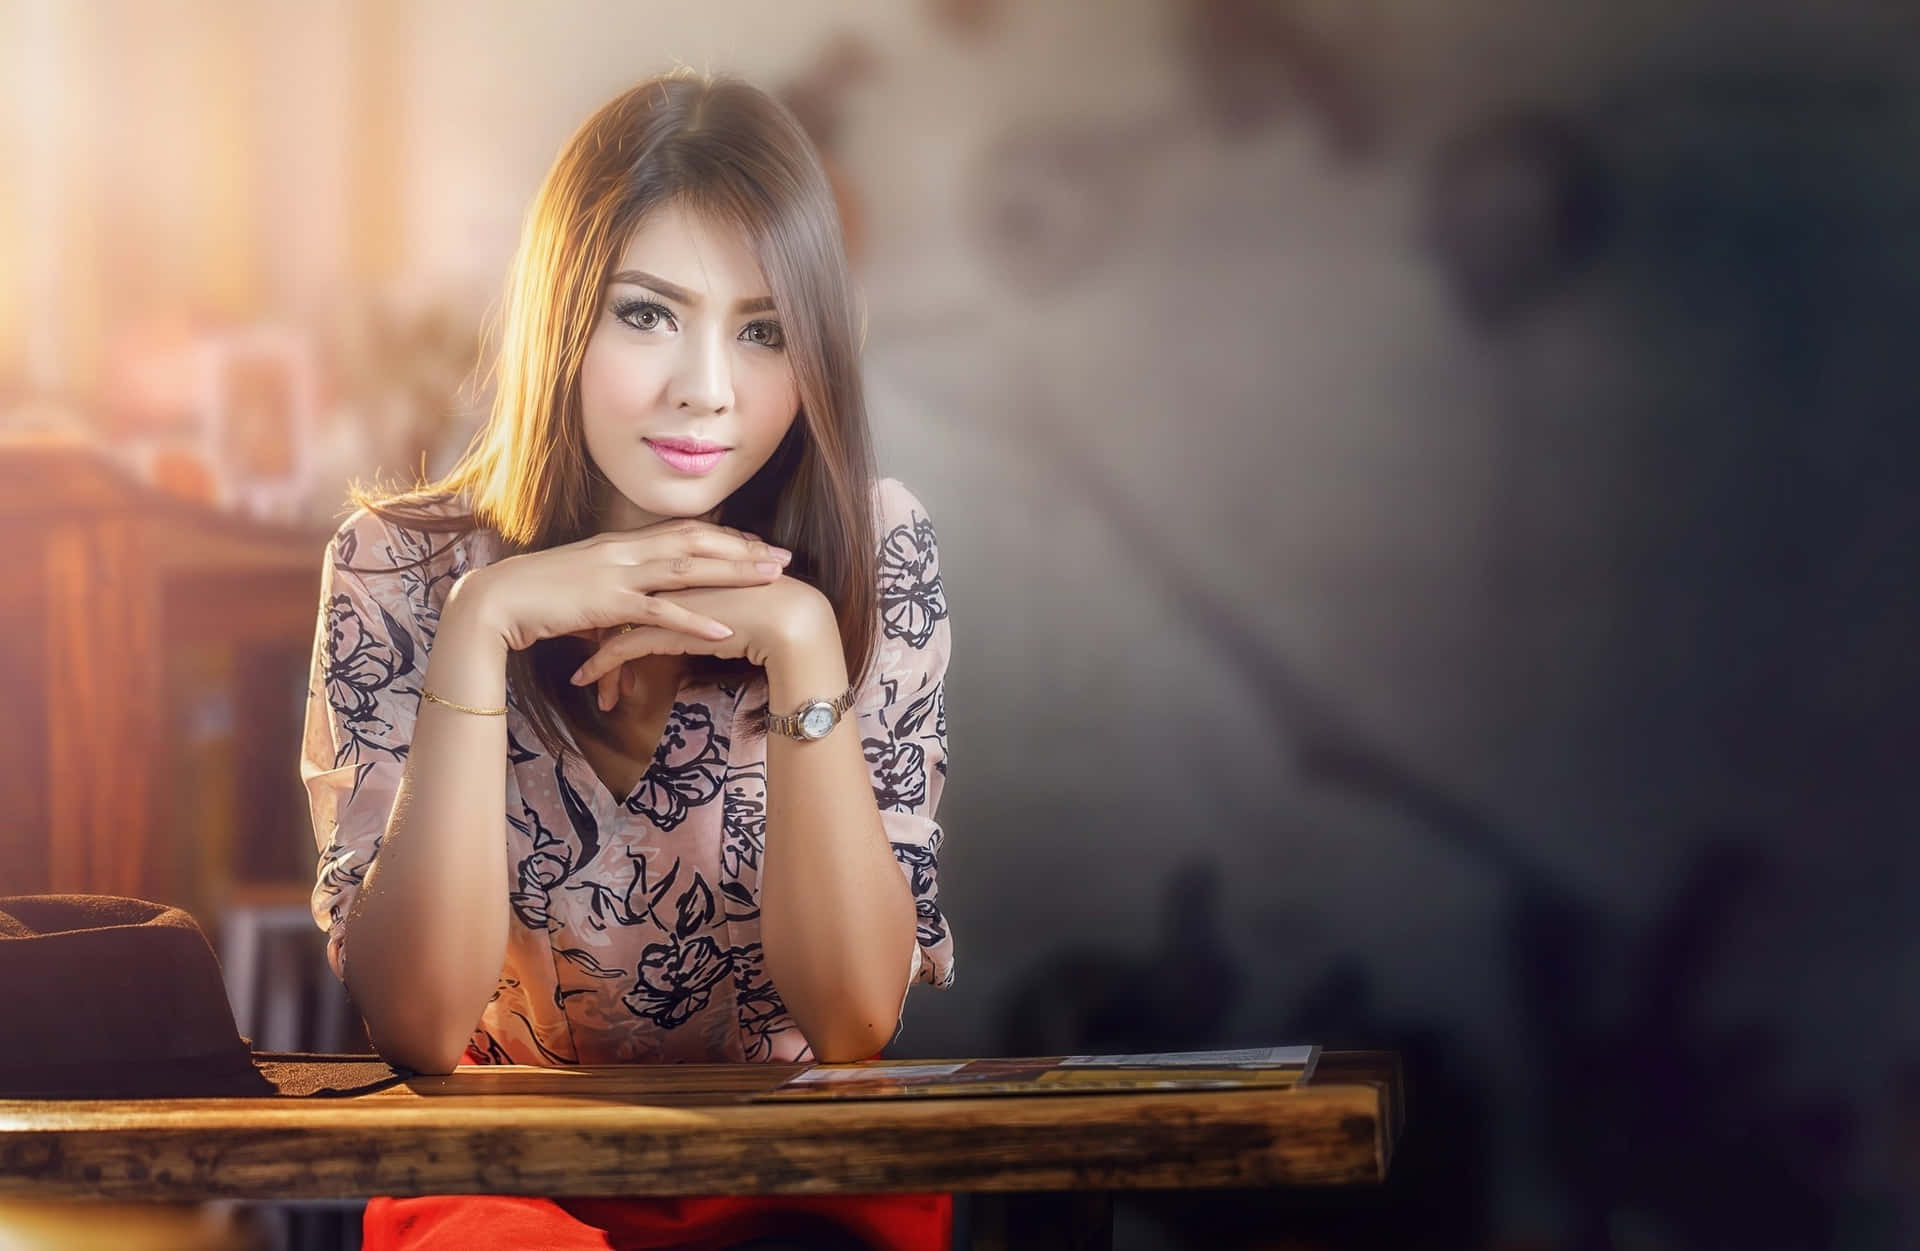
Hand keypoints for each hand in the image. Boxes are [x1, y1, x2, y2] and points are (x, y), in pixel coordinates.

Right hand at [452, 518, 792, 653]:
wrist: (497, 602)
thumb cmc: (538, 597)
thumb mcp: (585, 584)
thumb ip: (617, 586)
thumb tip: (638, 600)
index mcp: (621, 544)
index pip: (684, 532)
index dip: (725, 538)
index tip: (759, 545)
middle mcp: (625, 550)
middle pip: (697, 542)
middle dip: (743, 549)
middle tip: (784, 559)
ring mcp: (617, 574)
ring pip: (687, 568)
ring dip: (732, 573)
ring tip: (770, 581)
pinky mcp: (606, 602)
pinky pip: (658, 612)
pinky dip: (694, 620)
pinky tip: (724, 629)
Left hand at [568, 576, 836, 704]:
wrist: (792, 620)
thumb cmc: (775, 610)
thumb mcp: (739, 597)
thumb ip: (718, 596)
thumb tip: (713, 610)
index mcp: (685, 561)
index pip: (640, 577)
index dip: (620, 598)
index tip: (602, 617)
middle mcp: (668, 575)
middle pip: (618, 598)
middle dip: (595, 623)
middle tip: (577, 638)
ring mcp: (663, 599)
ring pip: (612, 624)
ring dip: (592, 650)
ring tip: (579, 673)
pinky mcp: (662, 628)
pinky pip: (619, 648)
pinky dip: (598, 666)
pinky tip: (584, 682)